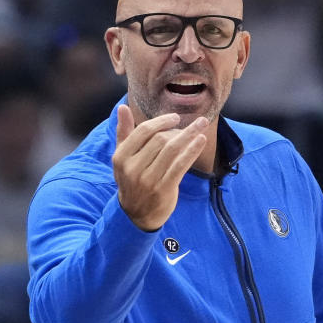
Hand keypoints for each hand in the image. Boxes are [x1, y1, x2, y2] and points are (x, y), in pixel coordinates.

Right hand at [112, 105, 207, 230]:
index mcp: (121, 157)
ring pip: (172, 150)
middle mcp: (132, 168)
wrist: (137, 214)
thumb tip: (122, 107)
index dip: (161, 121)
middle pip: (160, 139)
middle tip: (190, 128)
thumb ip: (123, 133)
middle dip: (178, 130)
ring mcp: (148, 180)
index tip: (175, 117)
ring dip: (189, 135)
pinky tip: (201, 140)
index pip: (143, 131)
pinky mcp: (164, 189)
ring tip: (201, 125)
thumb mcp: (123, 158)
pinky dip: (192, 150)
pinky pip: (180, 165)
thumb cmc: (132, 181)